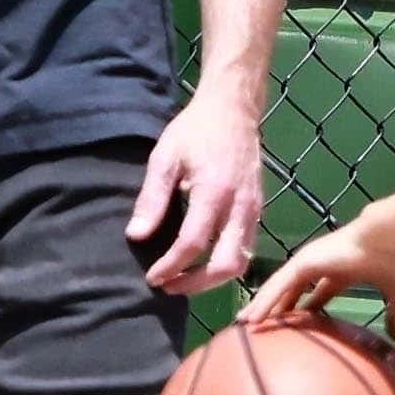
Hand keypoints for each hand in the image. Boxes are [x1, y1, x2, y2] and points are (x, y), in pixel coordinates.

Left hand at [127, 86, 263, 292]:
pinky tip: (203, 261)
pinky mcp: (258, 210)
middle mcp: (239, 207)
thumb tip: (136, 236)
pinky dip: (224, 263)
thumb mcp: (165, 158)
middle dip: (195, 284)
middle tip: (169, 285)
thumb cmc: (195, 130)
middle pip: (225, 266)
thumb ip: (152, 199)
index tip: (151, 277)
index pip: (192, 244)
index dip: (170, 267)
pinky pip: (246, 248)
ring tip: (184, 279)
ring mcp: (254, 210)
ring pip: (241, 262)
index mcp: (214, 193)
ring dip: (212, 279)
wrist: (234, 109)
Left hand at [243, 220, 394, 336]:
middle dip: (275, 307)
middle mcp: (320, 266)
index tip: (295, 324)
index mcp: (341, 273)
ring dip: (263, 305)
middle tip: (260, 324)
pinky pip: (279, 285)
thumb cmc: (394, 260)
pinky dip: (265, 300)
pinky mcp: (304, 262)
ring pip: (279, 288)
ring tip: (245, 323)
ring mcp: (309, 262)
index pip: (317, 295)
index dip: (305, 309)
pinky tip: (254, 316)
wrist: (390, 238)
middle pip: (290, 291)